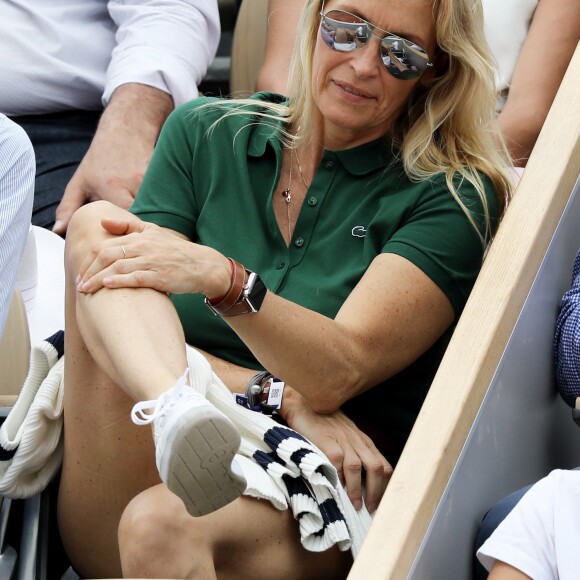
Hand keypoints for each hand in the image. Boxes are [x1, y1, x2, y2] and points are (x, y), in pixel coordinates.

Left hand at [52, 84, 172, 234]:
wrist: (128, 129)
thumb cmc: (102, 157)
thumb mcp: (80, 181)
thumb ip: (69, 207)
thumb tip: (58, 231)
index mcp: (113, 188)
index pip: (122, 222)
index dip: (122, 235)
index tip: (121, 244)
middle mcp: (135, 185)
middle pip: (141, 220)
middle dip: (138, 232)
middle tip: (134, 243)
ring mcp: (153, 182)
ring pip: (156, 212)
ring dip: (151, 223)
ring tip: (146, 233)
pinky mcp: (165, 181)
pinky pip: (164, 203)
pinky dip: (161, 212)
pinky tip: (156, 217)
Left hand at [76, 217, 230, 296]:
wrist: (202, 265)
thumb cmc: (176, 252)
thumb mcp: (153, 232)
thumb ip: (127, 227)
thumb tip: (102, 221)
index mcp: (139, 236)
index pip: (106, 245)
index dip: (89, 259)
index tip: (80, 271)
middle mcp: (144, 247)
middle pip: (107, 256)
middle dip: (89, 270)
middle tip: (79, 284)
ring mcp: (152, 262)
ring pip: (118, 267)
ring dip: (98, 279)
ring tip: (85, 289)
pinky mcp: (160, 276)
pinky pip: (136, 278)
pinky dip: (119, 281)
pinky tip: (107, 286)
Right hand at [282, 388, 391, 511]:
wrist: (304, 407)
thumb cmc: (324, 424)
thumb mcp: (346, 436)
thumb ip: (354, 452)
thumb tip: (361, 481)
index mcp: (363, 441)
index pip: (383, 464)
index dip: (384, 485)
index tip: (380, 501)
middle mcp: (356, 440)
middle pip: (376, 467)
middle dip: (376, 491)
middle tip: (370, 508)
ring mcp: (342, 440)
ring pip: (357, 467)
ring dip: (357, 489)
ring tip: (354, 505)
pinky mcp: (326, 441)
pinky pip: (337, 462)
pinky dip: (337, 478)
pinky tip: (336, 489)